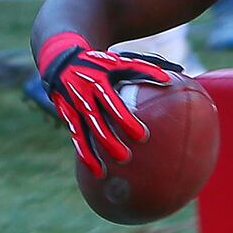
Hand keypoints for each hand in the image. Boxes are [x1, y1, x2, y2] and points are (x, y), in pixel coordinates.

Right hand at [37, 32, 180, 176]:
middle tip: (126, 158)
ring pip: (83, 133)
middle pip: (96, 121)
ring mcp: (73, 108)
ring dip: (94, 153)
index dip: (125, 119)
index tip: (142, 136)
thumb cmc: (101, 63)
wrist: (61, 61)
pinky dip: (85, 154)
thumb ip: (145, 69)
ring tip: (107, 171)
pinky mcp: (67, 117)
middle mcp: (83, 96)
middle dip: (109, 140)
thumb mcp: (119, 61)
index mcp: (98, 82)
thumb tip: (171, 79)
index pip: (112, 103)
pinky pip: (76, 138)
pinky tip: (97, 171)